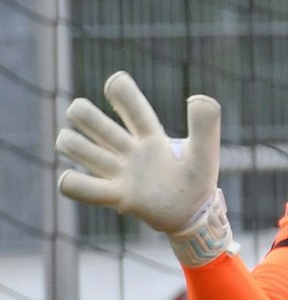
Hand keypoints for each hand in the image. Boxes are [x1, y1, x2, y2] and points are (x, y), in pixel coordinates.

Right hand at [55, 71, 233, 265]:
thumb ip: (206, 126)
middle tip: (84, 117)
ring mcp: (120, 172)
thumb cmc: (198, 181)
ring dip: (71, 143)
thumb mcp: (205, 152)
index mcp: (151, 137)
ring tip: (81, 149)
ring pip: (78, 148)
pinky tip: (71, 179)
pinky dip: (70, 182)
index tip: (115, 82)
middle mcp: (130, 151)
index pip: (133, 108)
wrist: (195, 217)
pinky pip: (81, 188)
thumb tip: (199, 98)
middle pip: (93, 121)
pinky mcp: (117, 196)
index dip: (122, 92)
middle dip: (82, 113)